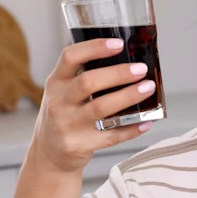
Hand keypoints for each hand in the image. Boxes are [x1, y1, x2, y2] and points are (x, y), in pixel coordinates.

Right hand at [30, 38, 156, 173]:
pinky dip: (131, 129)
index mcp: (56, 82)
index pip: (70, 57)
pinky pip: (111, 136)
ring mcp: (68, 125)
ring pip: (101, 108)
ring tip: (148, 88)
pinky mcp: (80, 145)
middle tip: (141, 70)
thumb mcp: (63, 92)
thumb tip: (127, 63)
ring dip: (128, 96)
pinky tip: (146, 121)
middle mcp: (59, 102)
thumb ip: (84, 77)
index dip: (95, 47)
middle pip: (88, 82)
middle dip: (118, 74)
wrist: (48, 154)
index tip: (119, 44)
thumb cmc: (63, 115)